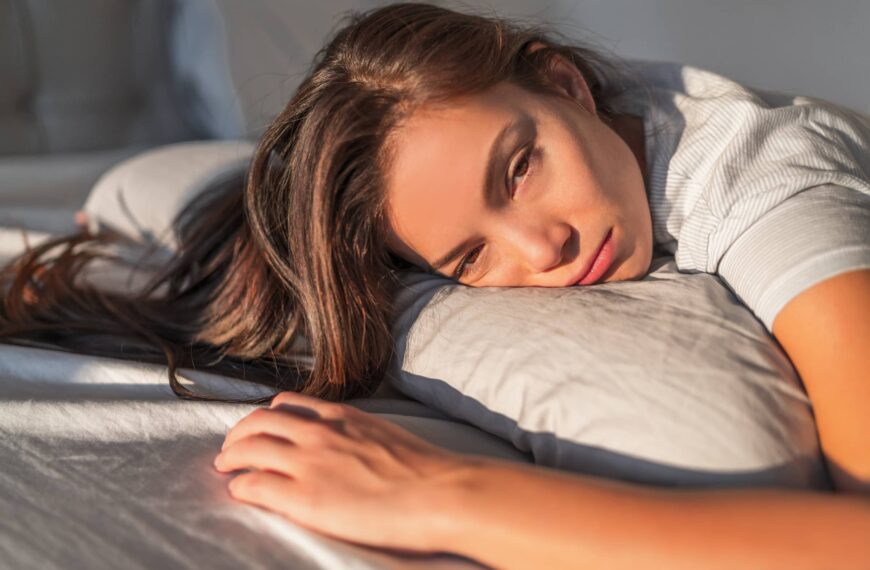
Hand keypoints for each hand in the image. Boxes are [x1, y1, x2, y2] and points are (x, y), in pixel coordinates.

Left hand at [213, 390, 472, 552]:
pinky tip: (239, 492)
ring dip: (230, 456)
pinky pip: (254, 484)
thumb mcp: (385, 434)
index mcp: (340, 416)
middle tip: (231, 447)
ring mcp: (308, 463)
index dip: (266, 416)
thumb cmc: (425, 470)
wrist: (438, 492)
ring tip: (225, 466)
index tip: (260, 427)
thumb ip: (358, 434)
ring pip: (248, 448)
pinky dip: (240, 486)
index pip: (287, 404)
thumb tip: (351, 446)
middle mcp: (318, 432)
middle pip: (259, 421)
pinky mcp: (303, 497)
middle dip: (238, 433)